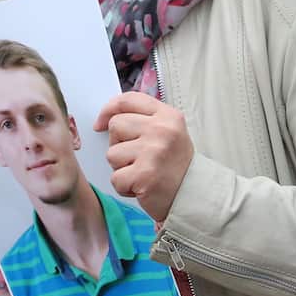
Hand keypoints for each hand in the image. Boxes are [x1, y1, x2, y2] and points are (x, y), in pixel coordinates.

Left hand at [95, 93, 193, 221]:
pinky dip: (124, 187)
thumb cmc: (175, 164)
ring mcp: (152, 152)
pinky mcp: (144, 175)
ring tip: (141, 172)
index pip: (129, 100)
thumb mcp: (169, 131)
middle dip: (118, 143)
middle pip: (116, 125)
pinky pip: (115, 178)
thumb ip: (144, 119)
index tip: (100, 123)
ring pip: (112, 153)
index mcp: (167, 115)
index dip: (109, 109)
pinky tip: (140, 187)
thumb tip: (107, 117)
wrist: (194, 195)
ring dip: (121, 167)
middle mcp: (161, 130)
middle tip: (136, 157)